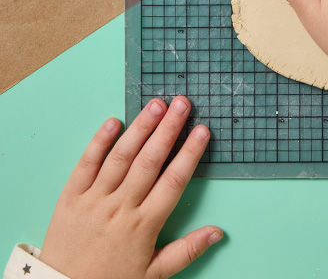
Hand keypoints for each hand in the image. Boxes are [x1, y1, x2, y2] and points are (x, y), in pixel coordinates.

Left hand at [40, 97, 220, 278]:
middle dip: (168, 129)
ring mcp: (94, 199)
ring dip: (140, 128)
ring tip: (156, 104)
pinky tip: (113, 121)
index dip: (190, 153)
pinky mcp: (71, 197)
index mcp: (144, 224)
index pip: (174, 180)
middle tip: (182, 104)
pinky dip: (99, 142)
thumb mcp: (154, 274)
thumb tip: (218, 232)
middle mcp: (121, 207)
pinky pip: (86, 164)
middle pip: (150, 160)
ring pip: (121, 157)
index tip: (202, 131)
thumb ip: (187, 250)